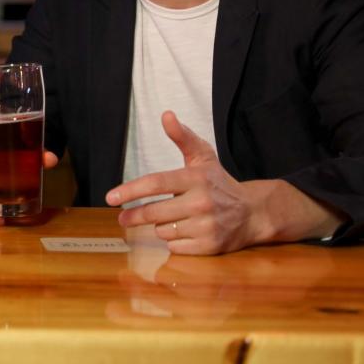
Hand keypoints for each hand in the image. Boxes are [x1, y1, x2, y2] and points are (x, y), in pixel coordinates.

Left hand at [105, 110, 261, 254]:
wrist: (253, 213)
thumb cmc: (220, 183)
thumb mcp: (203, 157)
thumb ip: (182, 137)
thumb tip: (166, 115)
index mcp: (196, 178)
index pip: (156, 183)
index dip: (131, 190)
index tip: (110, 197)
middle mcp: (201, 202)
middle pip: (154, 212)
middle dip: (134, 216)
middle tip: (123, 217)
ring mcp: (207, 226)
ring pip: (162, 231)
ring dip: (159, 226)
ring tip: (172, 218)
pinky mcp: (210, 247)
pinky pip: (175, 247)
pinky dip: (173, 241)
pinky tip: (185, 232)